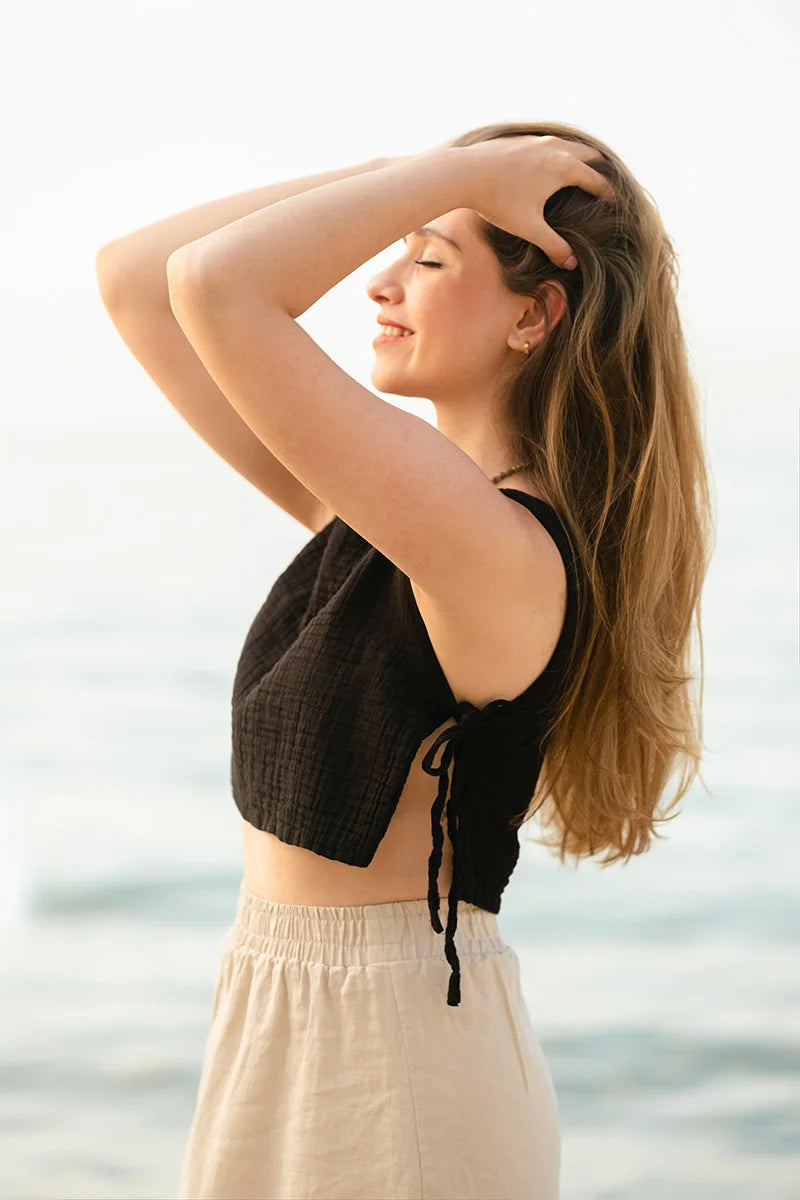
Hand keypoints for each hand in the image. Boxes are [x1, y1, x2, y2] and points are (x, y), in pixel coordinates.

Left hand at [459, 135, 615, 268]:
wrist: (465, 173)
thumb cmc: (499, 201)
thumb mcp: (529, 228)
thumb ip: (553, 246)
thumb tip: (572, 264)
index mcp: (565, 168)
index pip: (596, 180)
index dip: (608, 193)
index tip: (615, 202)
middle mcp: (557, 148)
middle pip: (588, 155)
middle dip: (598, 169)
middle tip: (604, 183)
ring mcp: (538, 140)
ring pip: (568, 144)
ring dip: (578, 157)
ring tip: (581, 170)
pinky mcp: (521, 139)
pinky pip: (549, 143)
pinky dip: (558, 151)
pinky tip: (549, 163)